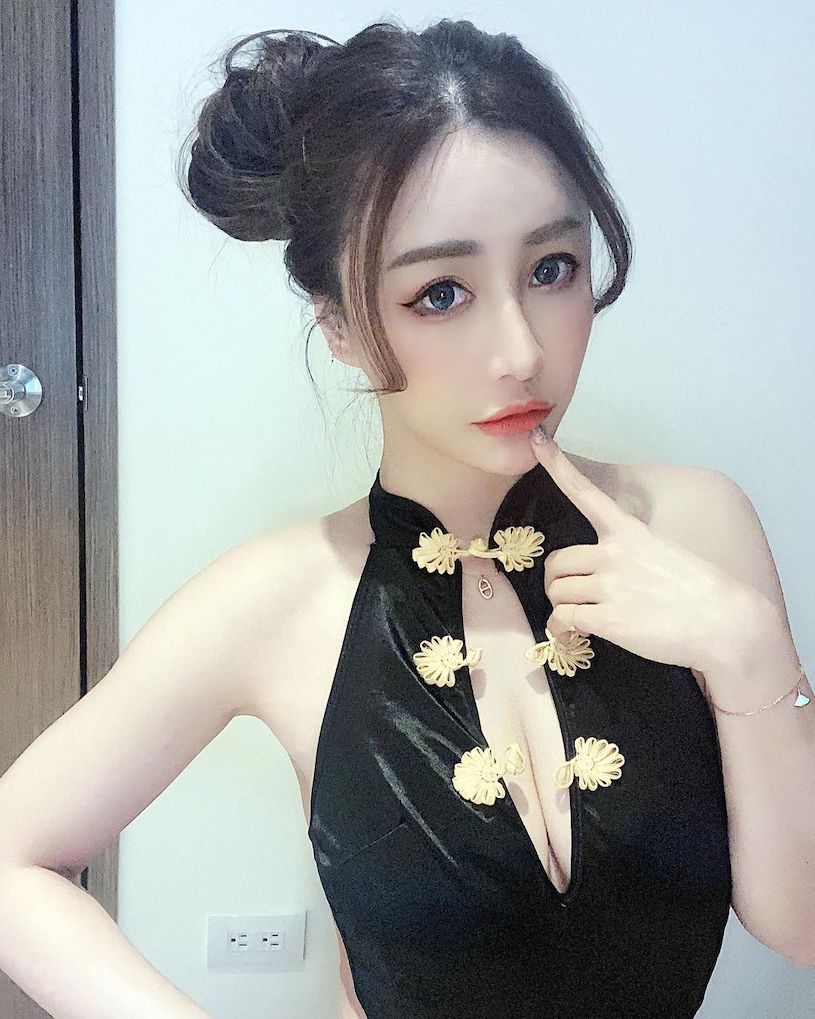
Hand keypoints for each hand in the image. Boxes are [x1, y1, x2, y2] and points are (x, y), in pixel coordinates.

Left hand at [528, 426, 758, 673]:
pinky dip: (561, 630)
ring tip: (578, 621)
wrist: (724, 623)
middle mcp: (614, 554)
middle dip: (558, 582)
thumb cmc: (698, 591)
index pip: (585, 493)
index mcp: (629, 533)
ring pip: (557, 593)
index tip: (537, 439)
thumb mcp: (663, 553)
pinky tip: (574, 635)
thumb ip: (629, 555)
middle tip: (571, 598)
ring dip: (561, 608)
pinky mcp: (607, 618)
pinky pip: (562, 619)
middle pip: (557, 561)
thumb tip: (605, 576)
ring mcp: (610, 585)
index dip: (557, 465)